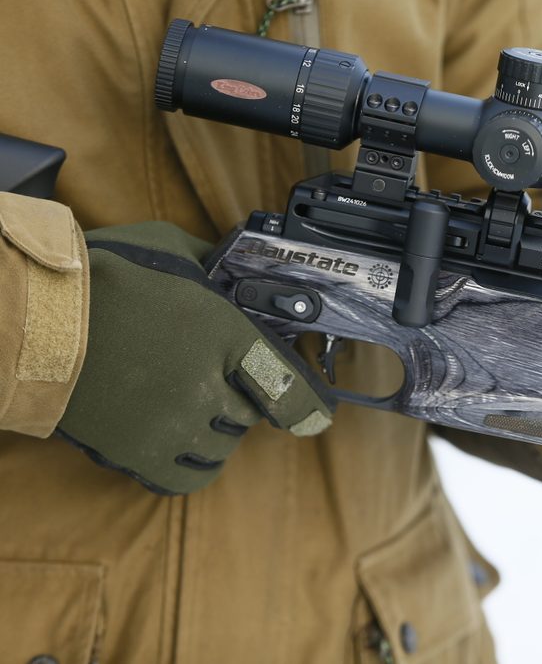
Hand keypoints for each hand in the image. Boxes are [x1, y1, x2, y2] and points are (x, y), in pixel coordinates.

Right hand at [57, 222, 333, 493]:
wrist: (35, 317)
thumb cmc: (102, 278)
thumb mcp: (175, 252)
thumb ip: (218, 272)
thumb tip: (241, 277)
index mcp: (224, 334)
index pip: (285, 383)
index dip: (307, 404)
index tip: (318, 415)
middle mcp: (205, 387)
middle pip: (250, 416)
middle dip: (238, 399)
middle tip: (211, 379)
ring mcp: (171, 426)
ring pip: (220, 448)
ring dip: (214, 431)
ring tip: (187, 405)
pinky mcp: (137, 454)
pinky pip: (185, 478)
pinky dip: (189, 463)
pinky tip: (177, 441)